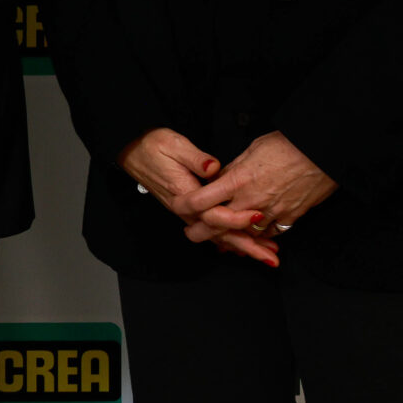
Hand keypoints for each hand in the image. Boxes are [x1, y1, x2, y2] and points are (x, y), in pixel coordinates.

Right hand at [119, 127, 276, 266]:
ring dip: (243, 246)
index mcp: (183, 194)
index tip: (258, 216)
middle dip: (247, 246)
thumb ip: (195, 158)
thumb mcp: (174, 145)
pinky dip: (230, 240)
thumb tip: (213, 167)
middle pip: (219, 235)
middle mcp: (184, 210)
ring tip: (266, 254)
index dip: (237, 218)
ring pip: (217, 237)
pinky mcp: (189, 212)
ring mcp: (187, 213)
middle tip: (271, 257)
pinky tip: (245, 245)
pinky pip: (212, 232)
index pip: (213, 215)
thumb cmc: (153, 146)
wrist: (132, 152)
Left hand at [171, 132, 335, 261]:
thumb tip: (218, 178)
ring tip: (221, 239)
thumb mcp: (251, 150)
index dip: (185, 206)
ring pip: (243, 234)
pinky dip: (259, 236)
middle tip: (192, 233)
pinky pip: (270, 234)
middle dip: (201, 232)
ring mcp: (271, 212)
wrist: (323, 151)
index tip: (178, 207)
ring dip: (232, 237)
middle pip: (218, 224)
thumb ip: (232, 169)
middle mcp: (251, 200)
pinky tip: (253, 236)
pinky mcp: (290, 217)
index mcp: (238, 180)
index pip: (201, 200)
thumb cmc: (288, 145)